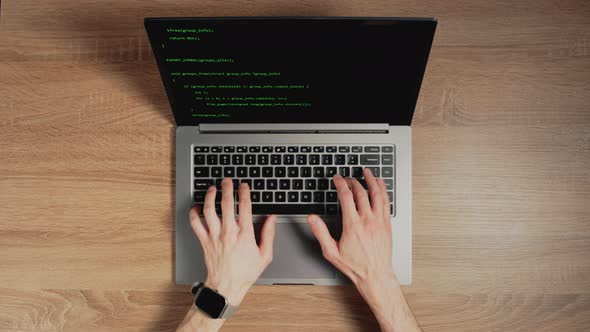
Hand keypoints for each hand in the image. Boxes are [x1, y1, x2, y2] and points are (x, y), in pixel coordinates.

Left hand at [189, 178, 275, 305]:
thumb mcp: (265, 256)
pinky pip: (195, 223)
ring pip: (209, 210)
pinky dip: (194, 213)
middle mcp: (228, 233)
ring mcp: (214, 236)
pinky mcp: (204, 241)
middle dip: (227, 188)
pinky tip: (197, 206)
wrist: (226, 287)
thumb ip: (269, 235)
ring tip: (212, 188)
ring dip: (210, 196)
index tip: (244, 185)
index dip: (245, 192)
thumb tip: (271, 218)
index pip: (245, 207)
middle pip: (226, 204)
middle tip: (227, 180)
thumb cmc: (245, 273)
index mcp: (244, 235)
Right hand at [307, 168, 394, 286]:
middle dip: (352, 181)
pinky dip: (383, 190)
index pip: (346, 196)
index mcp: (352, 225)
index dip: (340, 184)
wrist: (375, 274)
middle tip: (347, 177)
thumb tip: (312, 218)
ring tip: (367, 172)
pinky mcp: (387, 224)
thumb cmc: (355, 265)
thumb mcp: (331, 251)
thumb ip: (321, 233)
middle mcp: (367, 220)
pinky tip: (380, 185)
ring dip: (371, 180)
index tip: (337, 179)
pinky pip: (386, 202)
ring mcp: (379, 221)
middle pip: (360, 192)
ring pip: (376, 194)